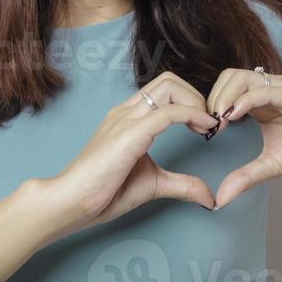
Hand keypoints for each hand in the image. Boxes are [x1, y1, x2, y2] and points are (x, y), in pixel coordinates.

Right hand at [47, 72, 221, 235]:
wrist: (72, 201)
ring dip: (196, 102)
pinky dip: (193, 115)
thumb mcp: (154, 184)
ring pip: (170, 87)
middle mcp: (127, 111)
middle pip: (169, 80)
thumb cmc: (103, 192)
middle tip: (208, 124)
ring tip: (206, 127)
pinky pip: (168, 112)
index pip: (164, 90)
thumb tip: (209, 198)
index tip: (205, 127)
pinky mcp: (130, 133)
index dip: (191, 102)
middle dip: (196, 96)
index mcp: (128, 118)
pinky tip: (204, 129)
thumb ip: (182, 185)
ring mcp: (127, 119)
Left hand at [206, 69, 281, 209]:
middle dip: (212, 97)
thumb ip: (245, 177)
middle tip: (208, 125)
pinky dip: (243, 101)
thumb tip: (219, 199)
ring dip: (223, 97)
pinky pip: (264, 91)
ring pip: (242, 78)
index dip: (210, 105)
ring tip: (218, 121)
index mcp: (262, 104)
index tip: (204, 131)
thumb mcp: (272, 166)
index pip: (226, 90)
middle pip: (229, 76)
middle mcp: (271, 91)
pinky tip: (233, 117)